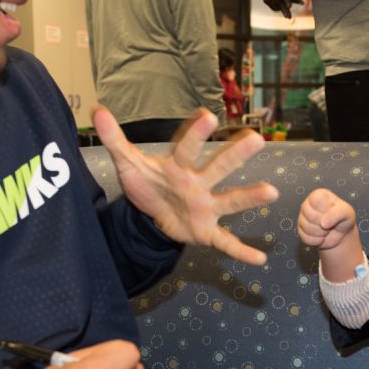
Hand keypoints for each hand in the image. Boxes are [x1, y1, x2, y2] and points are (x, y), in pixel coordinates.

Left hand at [93, 106, 278, 265]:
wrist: (153, 216)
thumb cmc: (148, 184)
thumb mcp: (128, 164)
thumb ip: (114, 139)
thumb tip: (96, 110)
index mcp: (179, 165)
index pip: (187, 147)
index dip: (196, 133)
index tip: (208, 116)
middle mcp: (199, 182)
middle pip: (218, 167)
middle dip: (235, 154)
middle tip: (255, 138)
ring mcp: (207, 206)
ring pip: (230, 200)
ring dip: (250, 197)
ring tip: (272, 192)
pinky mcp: (207, 230)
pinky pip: (226, 241)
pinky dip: (241, 251)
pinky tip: (260, 258)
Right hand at [297, 188, 356, 250]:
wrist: (341, 234)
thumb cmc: (344, 218)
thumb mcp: (347, 212)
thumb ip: (337, 213)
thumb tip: (323, 223)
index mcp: (318, 195)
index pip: (316, 201)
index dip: (325, 210)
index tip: (333, 211)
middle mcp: (307, 205)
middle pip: (310, 216)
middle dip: (324, 223)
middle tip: (331, 222)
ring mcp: (302, 218)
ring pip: (307, 228)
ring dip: (321, 233)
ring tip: (327, 229)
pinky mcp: (301, 231)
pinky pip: (306, 238)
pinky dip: (317, 240)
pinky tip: (322, 236)